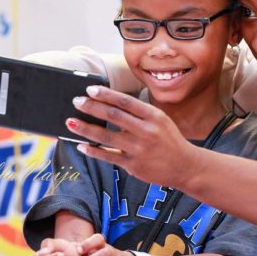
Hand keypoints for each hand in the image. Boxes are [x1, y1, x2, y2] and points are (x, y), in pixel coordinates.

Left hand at [65, 86, 199, 188]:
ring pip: (106, 136)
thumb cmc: (170, 140)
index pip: (125, 101)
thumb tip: (109, 105)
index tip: (90, 89)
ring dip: (85, 128)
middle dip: (91, 108)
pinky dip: (93, 150)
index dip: (106, 94)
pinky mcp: (133, 165)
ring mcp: (139, 149)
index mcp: (154, 116)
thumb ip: (139, 113)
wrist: (186, 166)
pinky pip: (108, 156)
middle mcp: (146, 131)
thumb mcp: (160, 120)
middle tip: (76, 102)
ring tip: (70, 122)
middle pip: (113, 115)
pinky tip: (81, 145)